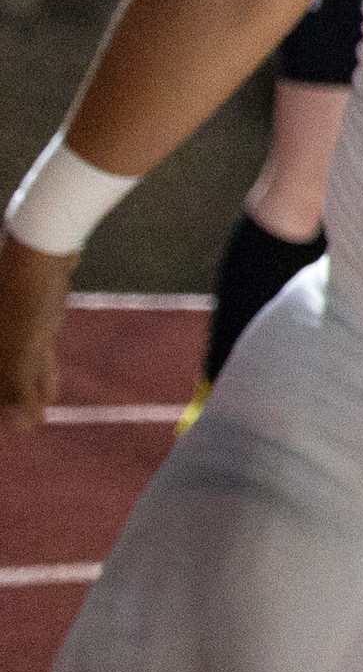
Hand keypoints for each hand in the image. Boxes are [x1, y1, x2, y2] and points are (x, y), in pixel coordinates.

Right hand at [0, 236, 71, 431]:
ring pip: (12, 365)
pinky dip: (36, 371)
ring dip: (24, 391)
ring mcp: (7, 323)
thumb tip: (24, 426)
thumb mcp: (24, 347)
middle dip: (10, 403)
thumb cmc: (28, 296)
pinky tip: (49, 391)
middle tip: (26, 429)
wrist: (44, 242)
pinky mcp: (28, 314)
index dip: (3, 406)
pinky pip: (27, 351)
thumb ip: (18, 387)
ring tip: (38, 416)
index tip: (15, 429)